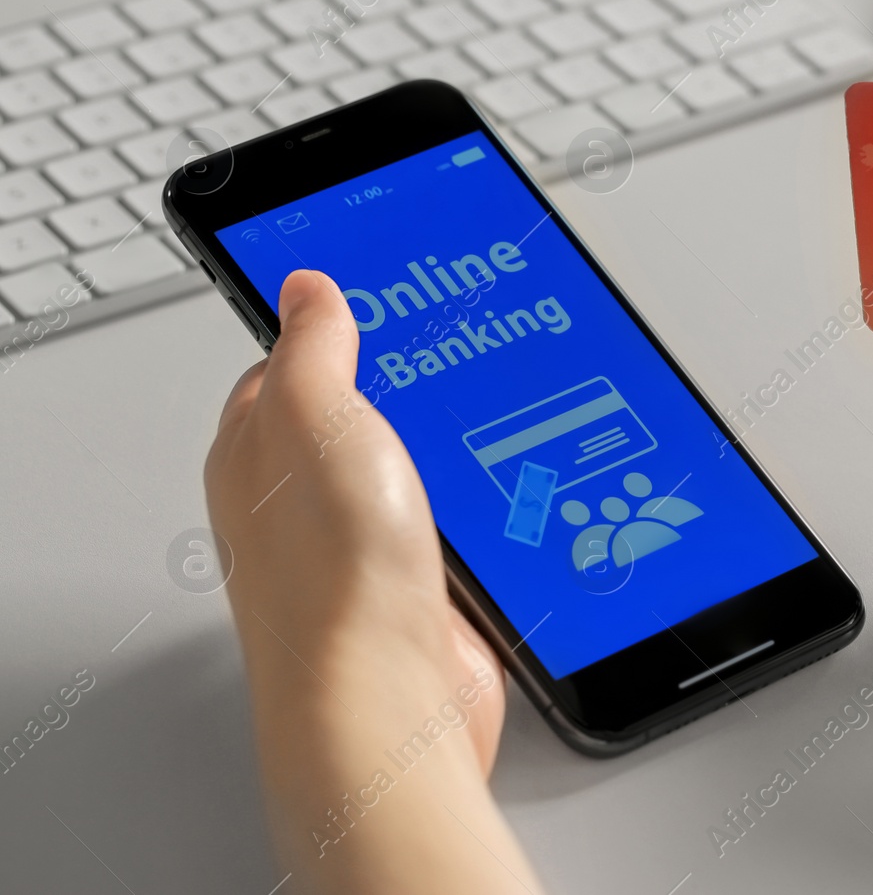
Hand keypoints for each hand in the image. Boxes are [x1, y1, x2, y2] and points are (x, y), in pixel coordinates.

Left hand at [206, 269, 538, 893]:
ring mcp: (359, 546)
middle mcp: (300, 501)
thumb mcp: (319, 413)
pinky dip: (479, 508)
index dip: (339, 326)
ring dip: (454, 452)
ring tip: (493, 420)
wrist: (385, 696)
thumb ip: (314, 343)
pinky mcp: (414, 588)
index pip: (290, 363)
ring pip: (413, 473)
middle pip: (359, 416)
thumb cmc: (332, 574)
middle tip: (458, 357)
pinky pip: (451, 527)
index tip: (389, 297)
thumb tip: (306, 286)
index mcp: (258, 448)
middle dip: (412, 389)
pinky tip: (504, 497)